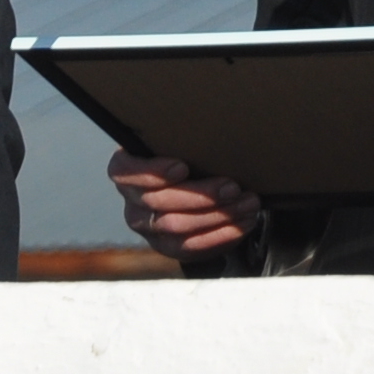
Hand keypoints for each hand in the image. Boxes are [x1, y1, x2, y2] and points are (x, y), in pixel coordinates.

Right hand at [111, 149, 263, 258]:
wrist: (198, 191)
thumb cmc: (190, 158)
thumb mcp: (182, 146)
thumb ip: (183, 140)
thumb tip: (212, 127)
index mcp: (128, 171)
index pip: (126, 172)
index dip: (152, 172)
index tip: (182, 167)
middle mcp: (133, 201)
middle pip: (158, 202)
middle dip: (200, 195)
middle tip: (233, 187)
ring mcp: (149, 228)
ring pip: (176, 225)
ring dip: (217, 215)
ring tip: (247, 203)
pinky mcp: (168, 246)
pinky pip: (191, 246)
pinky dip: (221, 234)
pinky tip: (243, 222)